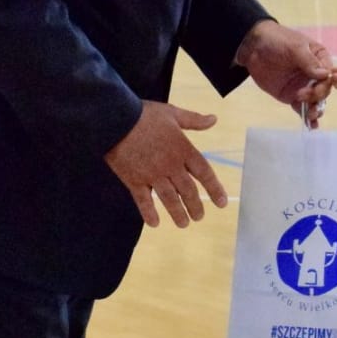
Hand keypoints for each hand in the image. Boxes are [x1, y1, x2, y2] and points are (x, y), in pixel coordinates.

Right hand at [104, 101, 228, 227]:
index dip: (215, 189)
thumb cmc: (144, 114)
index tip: (222, 202)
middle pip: (188, 190)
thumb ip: (194, 120)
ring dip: (178, 213)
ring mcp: (152, 174)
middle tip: (199, 217)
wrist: (114, 119)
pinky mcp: (134, 180)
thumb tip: (214, 119)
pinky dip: (149, 213)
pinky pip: (143, 200)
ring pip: (169, 199)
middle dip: (195, 206)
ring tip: (183, 224)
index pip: (204, 173)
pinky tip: (154, 223)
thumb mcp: (172, 113)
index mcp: (182, 149)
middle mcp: (170, 165)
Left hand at [235, 20, 332, 126]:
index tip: (318, 86)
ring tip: (311, 115)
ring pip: (314, 101)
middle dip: (317, 96)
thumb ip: (308, 61)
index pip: (329, 74)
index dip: (326, 82)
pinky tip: (311, 126)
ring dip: (315, 109)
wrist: (253, 47)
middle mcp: (315, 74)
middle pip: (323, 90)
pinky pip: (302, 107)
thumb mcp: (294, 47)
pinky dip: (307, 117)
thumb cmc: (277, 41)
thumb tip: (325, 75)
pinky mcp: (292, 96)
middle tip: (302, 95)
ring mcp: (304, 86)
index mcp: (320, 59)